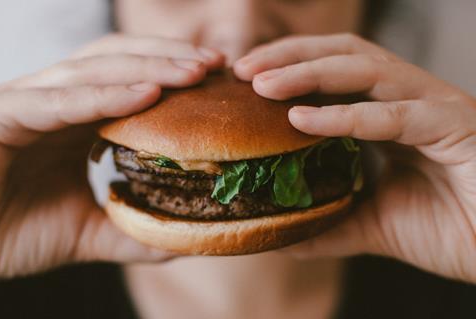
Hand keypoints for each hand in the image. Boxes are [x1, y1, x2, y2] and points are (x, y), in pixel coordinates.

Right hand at [0, 34, 224, 277]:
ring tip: (195, 71)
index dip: (174, 75)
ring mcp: (27, 103)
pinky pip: (57, 100)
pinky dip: (104, 95)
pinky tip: (147, 95)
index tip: (219, 82)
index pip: (131, 81)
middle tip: (217, 65)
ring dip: (148, 67)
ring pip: (93, 70)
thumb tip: (184, 237)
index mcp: (76, 119)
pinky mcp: (2, 116)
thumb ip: (131, 231)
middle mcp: (55, 102)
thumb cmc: (9, 231)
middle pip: (119, 62)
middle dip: (169, 58)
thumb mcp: (86, 233)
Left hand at [234, 33, 475, 282]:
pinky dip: (345, 115)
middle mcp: (411, 99)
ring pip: (366, 70)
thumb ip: (330, 223)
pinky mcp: (455, 126)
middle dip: (290, 56)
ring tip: (261, 84)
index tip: (245, 80)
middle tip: (243, 70)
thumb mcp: (372, 224)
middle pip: (344, 54)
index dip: (289, 67)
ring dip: (308, 72)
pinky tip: (301, 118)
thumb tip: (283, 236)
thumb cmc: (449, 229)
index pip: (335, 71)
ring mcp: (435, 106)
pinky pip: (393, 114)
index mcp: (391, 113)